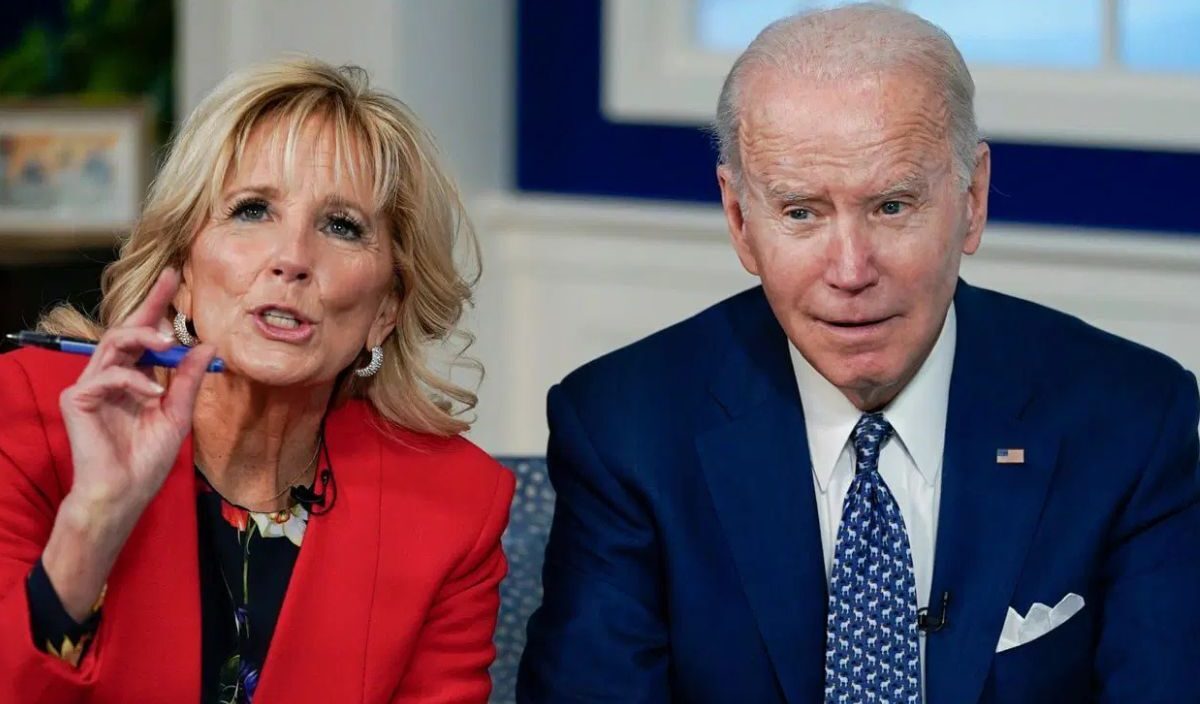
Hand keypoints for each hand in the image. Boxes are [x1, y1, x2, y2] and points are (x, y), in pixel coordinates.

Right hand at [58, 268, 215, 520]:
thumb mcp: (178, 414)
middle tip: (171, 284)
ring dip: (143, 337)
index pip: (145, 335)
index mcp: (133, 377)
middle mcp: (110, 376)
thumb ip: (189, 380)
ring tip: (168, 343)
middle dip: (149, 305)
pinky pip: (107, 375)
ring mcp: (91, 385)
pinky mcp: (77, 398)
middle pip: (125, 329)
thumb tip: (208, 346)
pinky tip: (153, 393)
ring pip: (113, 343)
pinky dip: (134, 380)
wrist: (124, 493)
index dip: (157, 306)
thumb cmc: (147, 459)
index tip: (175, 278)